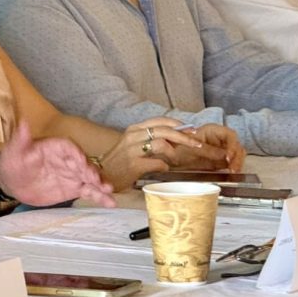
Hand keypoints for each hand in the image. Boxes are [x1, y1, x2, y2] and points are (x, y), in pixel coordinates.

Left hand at [0, 122, 115, 207]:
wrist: (11, 182)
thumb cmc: (12, 162)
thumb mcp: (13, 150)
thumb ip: (21, 139)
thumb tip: (23, 122)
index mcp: (55, 147)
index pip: (69, 148)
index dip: (76, 154)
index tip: (82, 162)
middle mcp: (67, 159)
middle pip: (83, 163)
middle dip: (91, 171)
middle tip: (96, 181)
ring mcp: (72, 174)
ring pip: (90, 178)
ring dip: (100, 184)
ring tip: (109, 192)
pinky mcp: (73, 188)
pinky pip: (89, 191)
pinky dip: (99, 196)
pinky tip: (109, 202)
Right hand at [97, 118, 223, 189]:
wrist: (101, 176)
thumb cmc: (119, 162)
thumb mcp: (132, 145)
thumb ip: (151, 140)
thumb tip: (175, 140)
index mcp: (134, 129)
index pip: (160, 121)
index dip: (179, 124)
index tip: (192, 130)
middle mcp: (133, 136)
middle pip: (164, 130)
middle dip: (184, 136)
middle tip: (197, 144)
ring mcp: (132, 150)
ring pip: (162, 144)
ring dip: (174, 153)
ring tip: (176, 160)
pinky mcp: (133, 164)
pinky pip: (158, 162)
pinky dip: (165, 166)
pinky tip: (163, 169)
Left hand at [173, 124, 244, 170]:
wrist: (173, 154)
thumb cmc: (180, 145)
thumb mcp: (191, 146)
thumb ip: (207, 150)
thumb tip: (224, 155)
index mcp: (214, 131)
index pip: (230, 135)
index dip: (232, 145)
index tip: (228, 156)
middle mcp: (221, 139)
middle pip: (237, 146)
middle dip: (237, 157)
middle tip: (232, 168)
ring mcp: (223, 150)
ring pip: (238, 155)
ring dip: (237, 163)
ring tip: (232, 171)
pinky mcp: (222, 160)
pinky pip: (233, 163)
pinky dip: (234, 168)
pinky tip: (230, 173)